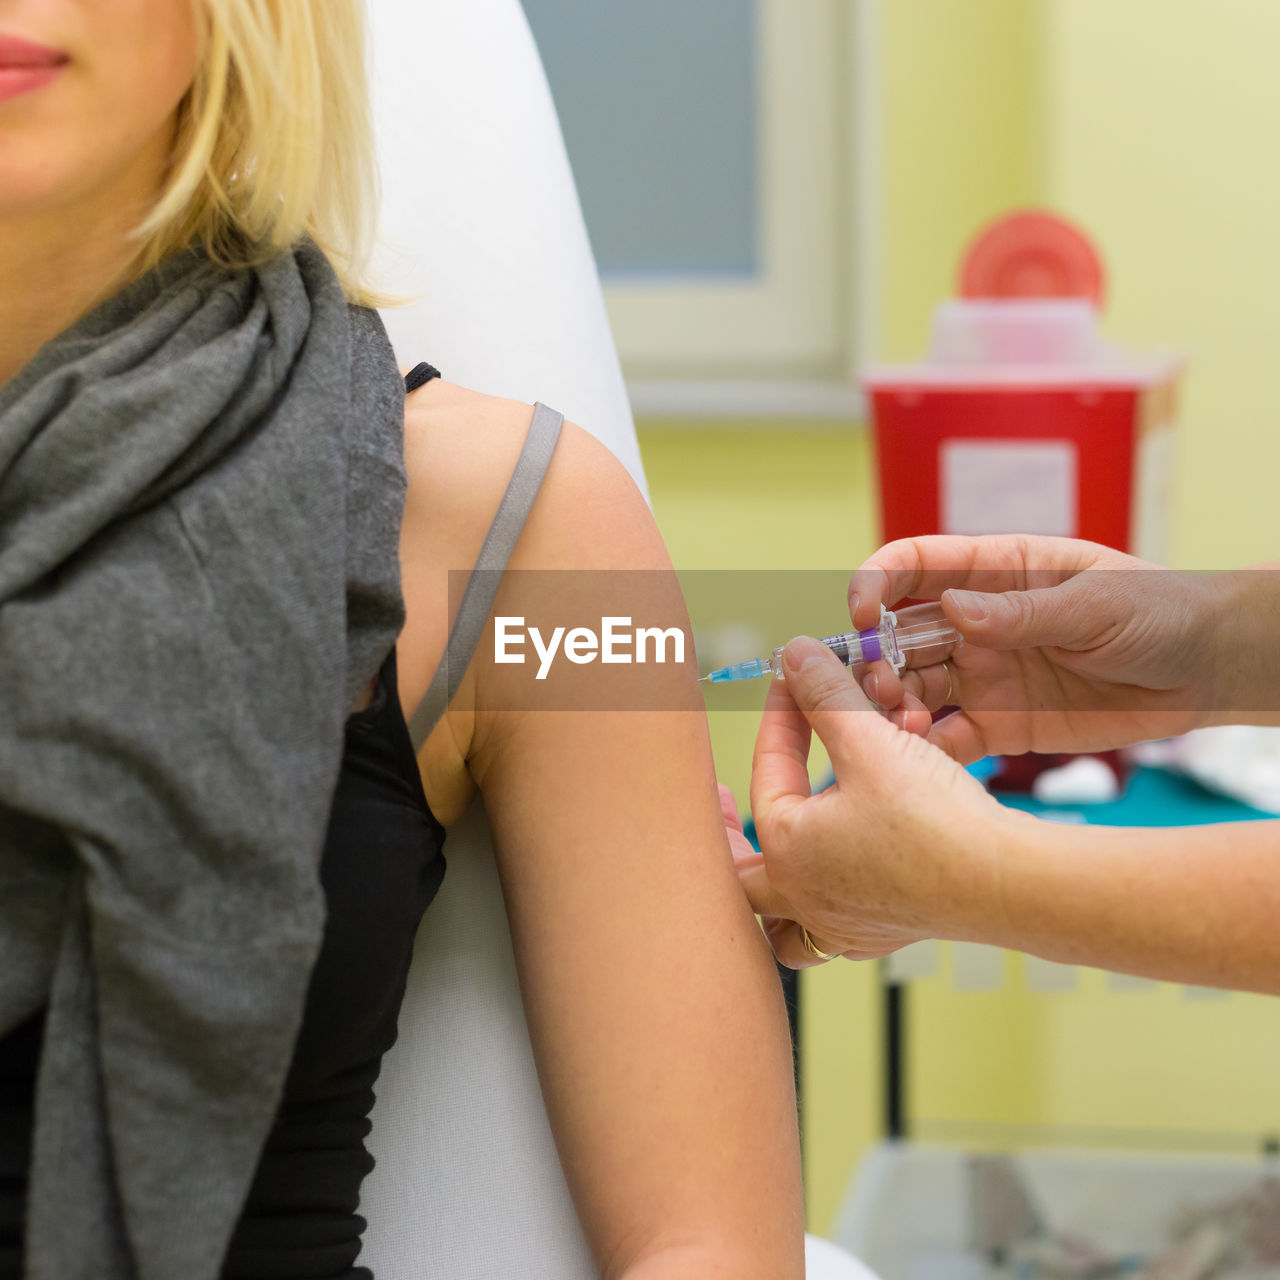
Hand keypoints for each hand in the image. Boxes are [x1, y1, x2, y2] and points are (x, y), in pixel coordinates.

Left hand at [735, 637, 1018, 966]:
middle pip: (738, 874)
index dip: (782, 715)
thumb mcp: (870, 742)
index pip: (769, 770)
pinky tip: (833, 881)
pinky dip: (817, 909)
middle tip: (723, 804)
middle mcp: (804, 897)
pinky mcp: (882, 932)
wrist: (1003, 881)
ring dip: (766, 887)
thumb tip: (796, 654)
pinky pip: (826, 932)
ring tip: (765, 858)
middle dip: (726, 834)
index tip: (793, 682)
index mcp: (787, 850)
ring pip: (778, 919)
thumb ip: (826, 696)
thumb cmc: (934, 822)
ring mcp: (842, 923)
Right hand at [847, 534, 1226, 762]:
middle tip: (880, 687)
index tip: (861, 613)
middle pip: (899, 633)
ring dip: (891, 704)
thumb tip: (952, 611)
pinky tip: (920, 758)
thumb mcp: (1098, 604)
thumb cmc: (1160, 612)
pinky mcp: (999, 724)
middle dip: (875, 657)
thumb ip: (1025, 613)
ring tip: (899, 725)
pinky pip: (947, 737)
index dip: (876, 583)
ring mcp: (983, 674)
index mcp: (996, 572)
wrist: (1206, 671)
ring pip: (912, 686)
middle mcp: (976, 622)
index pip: (915, 565)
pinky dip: (924, 748)